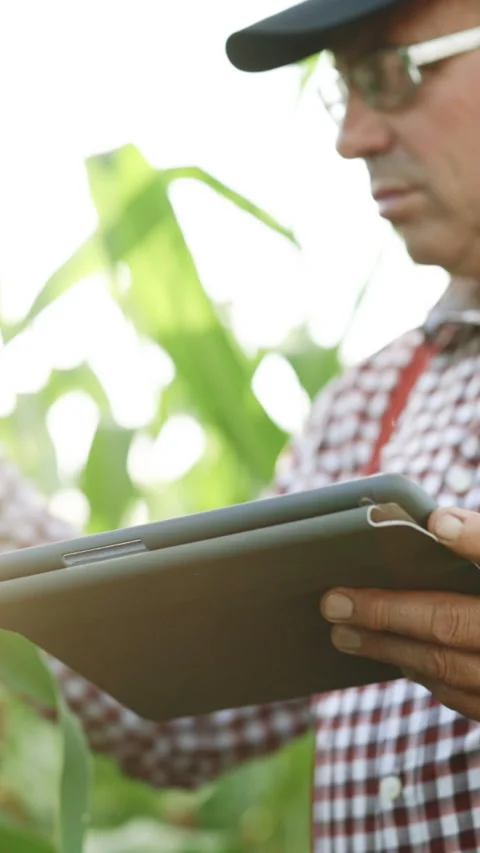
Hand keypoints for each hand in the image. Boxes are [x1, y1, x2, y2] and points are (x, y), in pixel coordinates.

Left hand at [320, 507, 479, 719]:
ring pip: (449, 669)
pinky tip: (398, 659)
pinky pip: (466, 699)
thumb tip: (439, 524)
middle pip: (452, 625)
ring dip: (392, 650)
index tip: (436, 522)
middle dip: (387, 613)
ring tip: (344, 631)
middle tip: (332, 601)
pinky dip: (427, 677)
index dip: (475, 539)